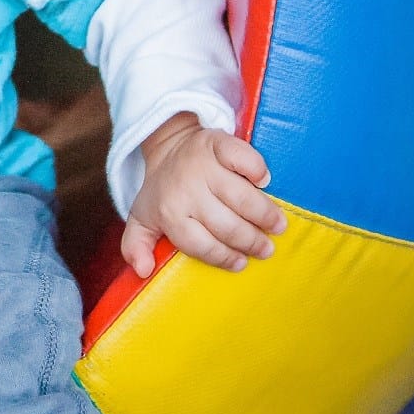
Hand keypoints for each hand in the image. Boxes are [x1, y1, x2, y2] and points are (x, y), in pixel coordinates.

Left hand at [120, 112, 284, 277]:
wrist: (168, 145)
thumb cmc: (163, 190)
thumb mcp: (142, 218)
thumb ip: (136, 246)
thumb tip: (144, 271)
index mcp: (169, 212)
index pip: (201, 244)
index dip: (224, 257)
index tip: (241, 263)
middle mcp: (187, 190)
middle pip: (227, 225)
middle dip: (252, 241)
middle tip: (266, 249)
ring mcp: (204, 166)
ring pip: (242, 197)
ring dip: (264, 214)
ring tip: (277, 226)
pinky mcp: (218, 143)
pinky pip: (245, 158)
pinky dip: (258, 170)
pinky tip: (264, 183)